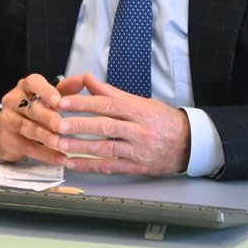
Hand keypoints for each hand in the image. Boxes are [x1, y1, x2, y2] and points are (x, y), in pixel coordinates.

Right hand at [0, 74, 67, 165]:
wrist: (6, 132)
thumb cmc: (34, 111)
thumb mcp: (48, 96)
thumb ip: (67, 88)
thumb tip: (86, 78)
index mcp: (25, 87)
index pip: (33, 83)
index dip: (46, 91)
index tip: (58, 101)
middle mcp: (14, 101)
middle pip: (31, 108)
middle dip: (47, 117)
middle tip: (61, 125)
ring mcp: (8, 121)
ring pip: (28, 128)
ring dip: (46, 137)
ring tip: (61, 144)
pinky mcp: (9, 140)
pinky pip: (29, 148)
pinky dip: (46, 154)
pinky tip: (60, 158)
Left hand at [53, 73, 189, 175]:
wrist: (190, 144)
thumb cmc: (165, 121)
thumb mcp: (142, 102)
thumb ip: (113, 93)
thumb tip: (89, 79)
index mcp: (140, 111)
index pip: (108, 105)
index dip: (85, 103)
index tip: (65, 103)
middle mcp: (139, 130)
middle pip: (105, 126)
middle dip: (79, 125)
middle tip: (57, 124)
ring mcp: (138, 151)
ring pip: (106, 148)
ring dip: (80, 147)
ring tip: (60, 144)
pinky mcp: (137, 167)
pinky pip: (111, 167)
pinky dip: (90, 166)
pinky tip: (74, 163)